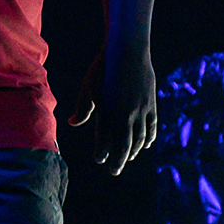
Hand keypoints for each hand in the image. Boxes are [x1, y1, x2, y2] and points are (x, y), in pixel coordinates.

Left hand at [67, 45, 156, 175]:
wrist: (127, 52)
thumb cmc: (103, 69)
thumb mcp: (88, 87)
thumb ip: (83, 108)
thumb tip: (72, 123)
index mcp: (109, 111)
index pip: (106, 139)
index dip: (103, 151)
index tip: (99, 160)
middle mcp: (126, 114)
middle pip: (124, 144)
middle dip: (118, 159)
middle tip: (114, 171)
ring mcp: (141, 110)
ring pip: (139, 138)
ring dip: (133, 150)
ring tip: (127, 158)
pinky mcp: (151, 105)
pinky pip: (151, 127)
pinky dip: (148, 138)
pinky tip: (145, 144)